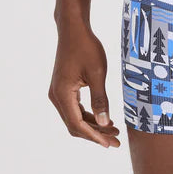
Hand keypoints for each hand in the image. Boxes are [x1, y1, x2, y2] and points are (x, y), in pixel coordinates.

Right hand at [48, 26, 120, 147]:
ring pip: (75, 117)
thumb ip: (100, 99)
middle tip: (116, 141)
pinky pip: (74, 108)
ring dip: (93, 125)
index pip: (77, 124)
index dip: (94, 136)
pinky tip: (103, 118)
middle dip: (96, 134)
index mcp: (62, 94)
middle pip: (75, 124)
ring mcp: (58, 93)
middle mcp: (56, 97)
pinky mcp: (63, 88)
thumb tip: (105, 123)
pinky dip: (88, 115)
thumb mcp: (97, 73)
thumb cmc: (86, 48)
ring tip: (113, 131)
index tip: (110, 144)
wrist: (73, 30)